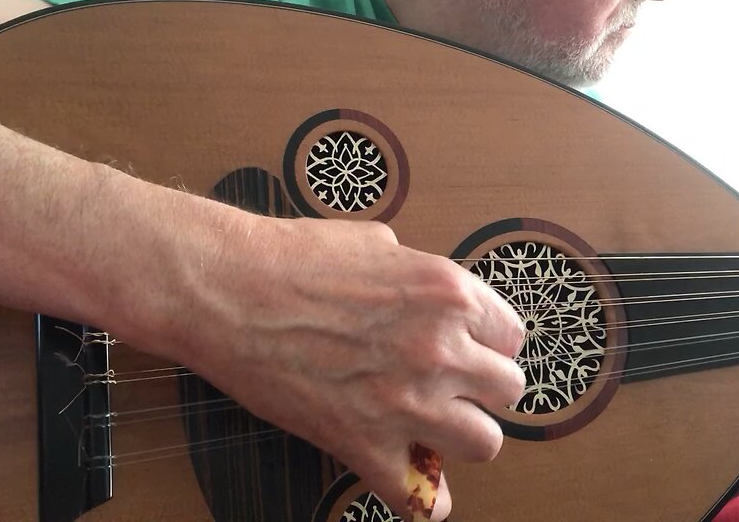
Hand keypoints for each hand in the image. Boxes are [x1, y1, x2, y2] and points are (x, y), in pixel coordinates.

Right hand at [150, 213, 526, 519]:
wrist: (227, 291)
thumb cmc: (290, 258)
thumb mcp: (376, 242)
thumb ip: (419, 274)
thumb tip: (430, 297)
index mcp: (448, 293)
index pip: (510, 336)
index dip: (487, 344)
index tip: (468, 350)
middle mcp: (440, 348)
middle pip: (508, 390)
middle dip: (482, 389)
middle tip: (452, 386)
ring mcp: (406, 401)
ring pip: (485, 443)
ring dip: (462, 436)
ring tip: (434, 427)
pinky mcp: (364, 444)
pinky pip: (421, 500)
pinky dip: (423, 500)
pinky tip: (413, 483)